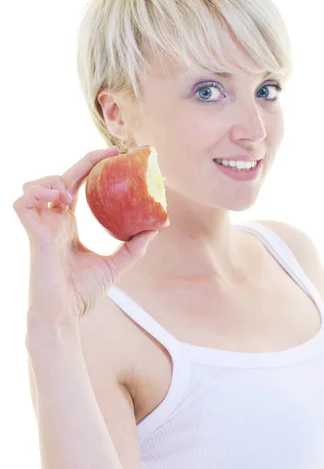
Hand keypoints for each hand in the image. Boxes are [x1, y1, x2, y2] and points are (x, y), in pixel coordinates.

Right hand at [13, 146, 158, 325]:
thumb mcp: (114, 265)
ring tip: (74, 194)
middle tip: (112, 152)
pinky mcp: (33, 235)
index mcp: (68, 225)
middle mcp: (53, 221)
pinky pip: (23, 202)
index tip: (116, 155)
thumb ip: (133, 247)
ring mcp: (41, 227)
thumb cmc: (81, 294)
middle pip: (62, 177)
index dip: (92, 166)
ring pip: (35, 184)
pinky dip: (40, 193)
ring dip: (55, 179)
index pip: (77, 185)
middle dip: (86, 160)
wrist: (64, 316)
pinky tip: (61, 201)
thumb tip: (156, 228)